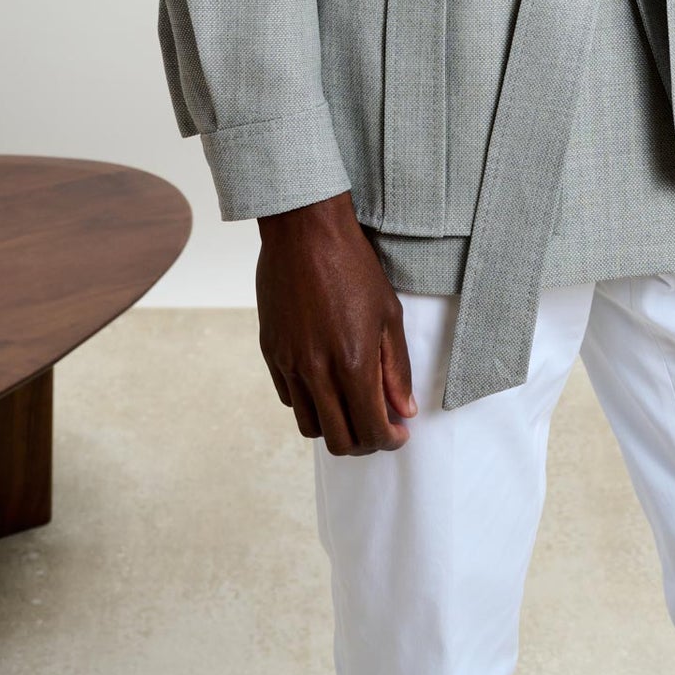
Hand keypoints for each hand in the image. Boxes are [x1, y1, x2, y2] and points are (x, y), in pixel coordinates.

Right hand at [255, 192, 417, 454]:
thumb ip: (396, 368)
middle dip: (365, 442)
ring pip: (309, 426)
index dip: (389, 440)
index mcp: (352, 364)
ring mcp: (289, 364)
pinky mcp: (270, 353)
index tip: (399, 432)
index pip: (371, 430)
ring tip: (352, 407)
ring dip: (335, 427)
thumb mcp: (389, 315)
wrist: (305, 232)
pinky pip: (290, 399)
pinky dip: (311, 403)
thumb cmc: (353, 266)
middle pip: (339, 441)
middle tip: (379, 425)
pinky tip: (326, 383)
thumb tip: (404, 409)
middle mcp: (316, 372)